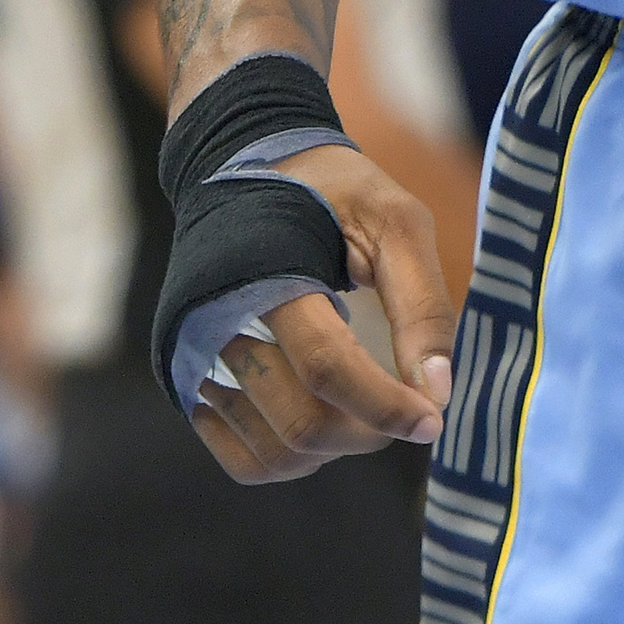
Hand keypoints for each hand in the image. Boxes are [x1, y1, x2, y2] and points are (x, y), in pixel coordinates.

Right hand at [181, 141, 459, 485]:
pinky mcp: (186, 378)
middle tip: (405, 404)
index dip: (386, 406)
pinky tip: (321, 415)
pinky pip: (241, 458)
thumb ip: (421, 305)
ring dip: (336, 449)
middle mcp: (215, 322)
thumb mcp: (395, 220)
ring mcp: (193, 356)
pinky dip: (292, 458)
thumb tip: (437, 395)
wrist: (242, 165)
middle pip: (300, 421)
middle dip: (369, 430)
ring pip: (275, 452)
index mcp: (267, 273)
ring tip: (365, 405)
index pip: (326, 368)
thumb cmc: (331, 190)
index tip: (433, 420)